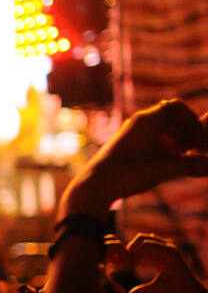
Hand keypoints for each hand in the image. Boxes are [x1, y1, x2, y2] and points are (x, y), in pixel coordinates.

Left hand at [61, 100, 207, 216]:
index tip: (198, 140)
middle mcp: (138, 122)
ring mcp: (131, 133)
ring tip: (181, 156)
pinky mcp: (126, 145)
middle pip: (170, 116)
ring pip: (160, 127)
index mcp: (147, 120)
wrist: (95, 185)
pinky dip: (163, 145)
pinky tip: (165, 162)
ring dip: (175, 138)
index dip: (192, 120)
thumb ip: (192, 166)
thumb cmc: (128, 174)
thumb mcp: (164, 170)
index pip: (176, 107)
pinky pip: (150, 137)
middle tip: (193, 149)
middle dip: (186, 130)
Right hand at [125, 233, 207, 292]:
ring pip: (142, 238)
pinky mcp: (163, 247)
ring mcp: (166, 245)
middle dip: (131, 250)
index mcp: (169, 254)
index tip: (128, 267)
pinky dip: (138, 249)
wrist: (189, 288)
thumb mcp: (158, 290)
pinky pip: (146, 242)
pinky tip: (136, 262)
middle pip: (142, 238)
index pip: (144, 246)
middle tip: (126, 263)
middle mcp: (168, 246)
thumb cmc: (176, 290)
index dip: (133, 255)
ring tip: (130, 262)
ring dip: (133, 248)